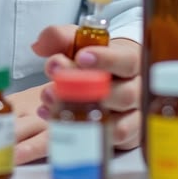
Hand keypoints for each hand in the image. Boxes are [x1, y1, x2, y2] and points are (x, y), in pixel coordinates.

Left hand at [0, 84, 49, 168]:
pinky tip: (8, 161)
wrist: (79, 89)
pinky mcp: (54, 132)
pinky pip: (39, 143)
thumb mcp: (21, 108)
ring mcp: (37, 119)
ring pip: (7, 134)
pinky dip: (23, 151)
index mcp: (8, 103)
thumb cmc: (46, 104)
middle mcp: (19, 109)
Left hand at [32, 25, 141, 149]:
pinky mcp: (127, 138)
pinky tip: (55, 117)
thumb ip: (59, 38)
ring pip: (118, 123)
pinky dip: (81, 131)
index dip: (106, 60)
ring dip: (82, 114)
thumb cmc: (97, 59)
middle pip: (124, 94)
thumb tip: (39, 46)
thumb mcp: (78, 42)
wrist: (113, 79)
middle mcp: (138, 90)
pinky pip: (107, 140)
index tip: (81, 57)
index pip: (126, 60)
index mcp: (132, 61)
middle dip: (87, 90)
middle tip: (57, 79)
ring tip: (49, 98)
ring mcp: (134, 117)